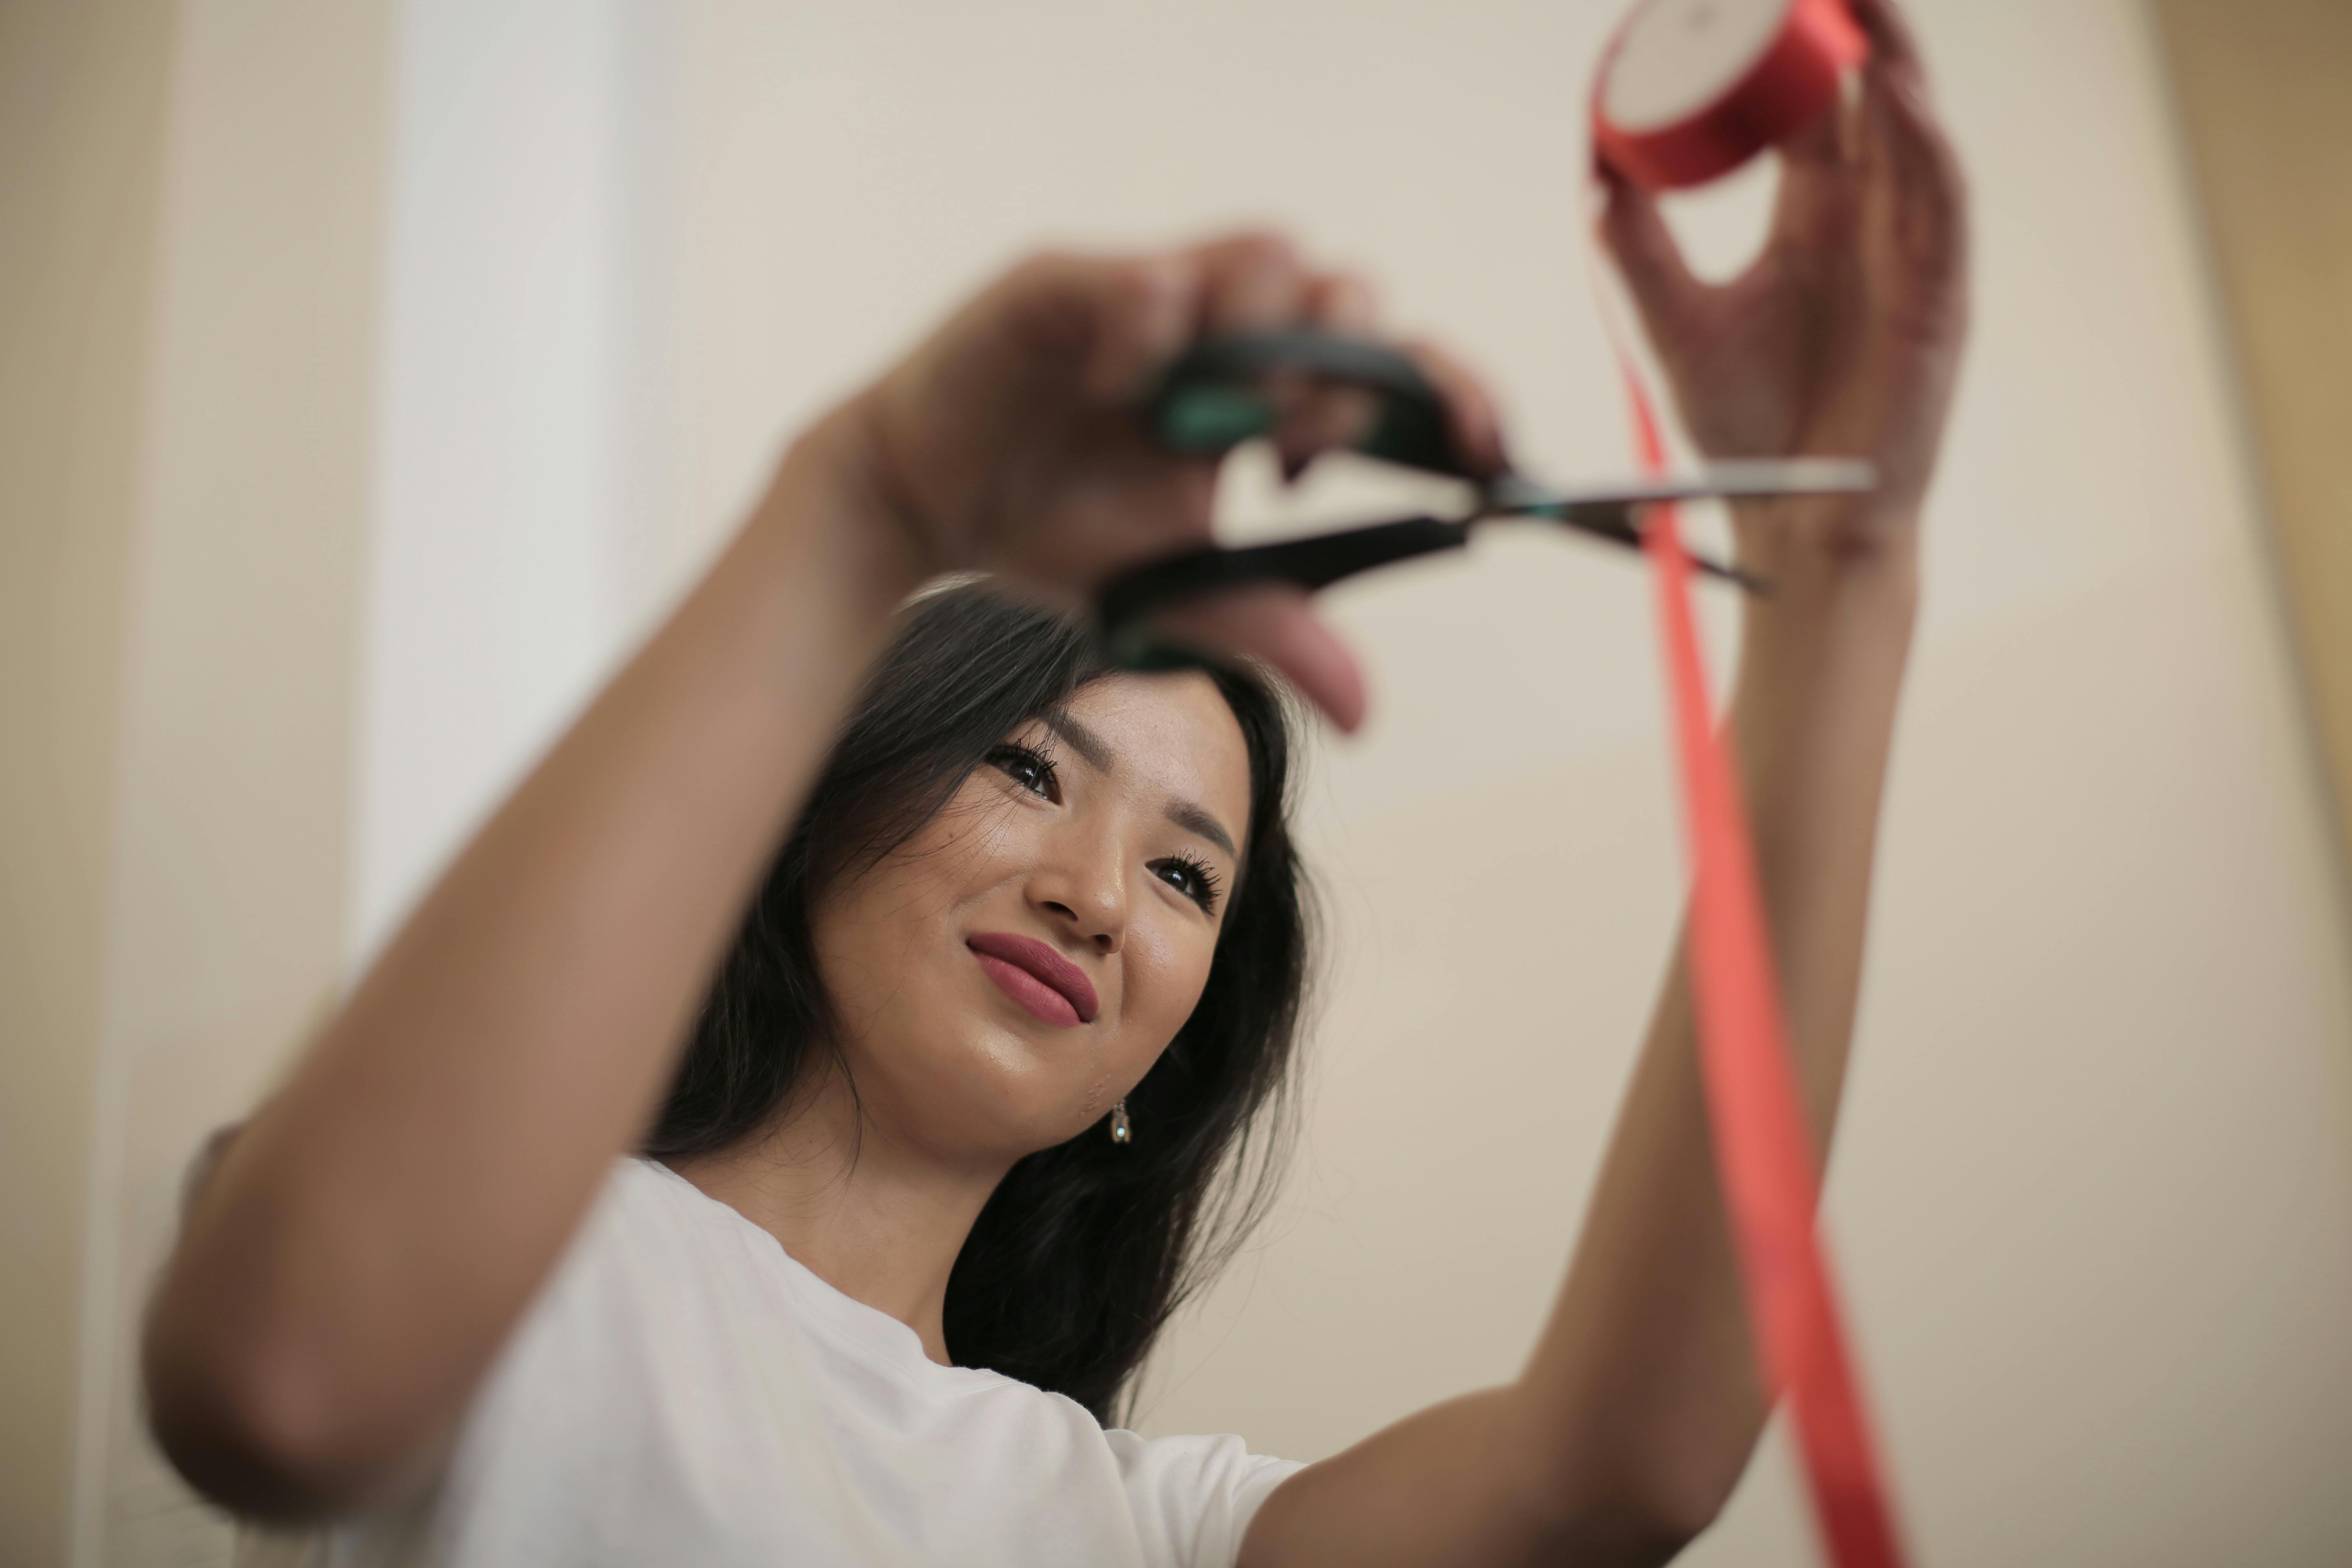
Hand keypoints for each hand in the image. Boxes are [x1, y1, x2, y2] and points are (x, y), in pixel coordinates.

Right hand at [815, 233, 1504, 729]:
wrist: (926, 512)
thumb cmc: (1056, 529)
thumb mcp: (1178, 590)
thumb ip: (1272, 627)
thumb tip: (1363, 710)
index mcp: (1259, 391)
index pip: (1387, 359)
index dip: (1449, 390)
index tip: (1482, 449)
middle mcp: (1219, 330)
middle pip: (1343, 290)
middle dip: (1349, 371)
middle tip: (1298, 454)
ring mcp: (1148, 299)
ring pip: (1266, 252)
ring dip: (1271, 336)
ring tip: (1218, 422)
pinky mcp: (1066, 287)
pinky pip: (1141, 277)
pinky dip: (1154, 325)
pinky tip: (1127, 389)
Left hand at [1598, 0, 1967, 561]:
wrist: (1793, 519)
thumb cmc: (1738, 427)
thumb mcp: (1663, 323)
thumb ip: (1629, 252)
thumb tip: (1592, 175)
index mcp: (1811, 217)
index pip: (1804, 106)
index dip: (1788, 45)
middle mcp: (1867, 219)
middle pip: (1865, 92)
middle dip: (1852, 20)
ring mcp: (1909, 250)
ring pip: (1910, 125)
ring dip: (1889, 53)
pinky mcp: (1939, 290)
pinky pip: (1937, 196)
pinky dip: (1918, 138)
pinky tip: (1890, 89)